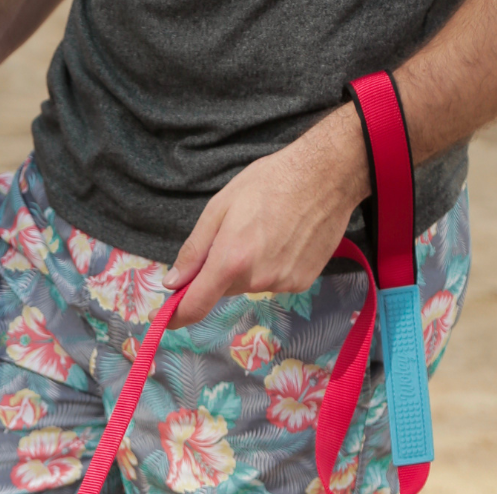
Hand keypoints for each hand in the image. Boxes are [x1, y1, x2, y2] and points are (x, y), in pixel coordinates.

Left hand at [164, 105, 371, 326]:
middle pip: (223, 289)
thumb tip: (173, 283)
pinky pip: (273, 282)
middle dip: (221, 270)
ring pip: (249, 285)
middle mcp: (256, 279)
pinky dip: (272, 267)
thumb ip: (194, 250)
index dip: (178, 315)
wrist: (328, 174)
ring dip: (248, 267)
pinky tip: (285, 239)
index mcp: (231, 260)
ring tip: (267, 231)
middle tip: (237, 234)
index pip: (196, 305)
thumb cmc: (270, 182)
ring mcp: (281, 283)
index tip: (168, 317)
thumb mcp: (220, 208)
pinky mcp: (302, 282)